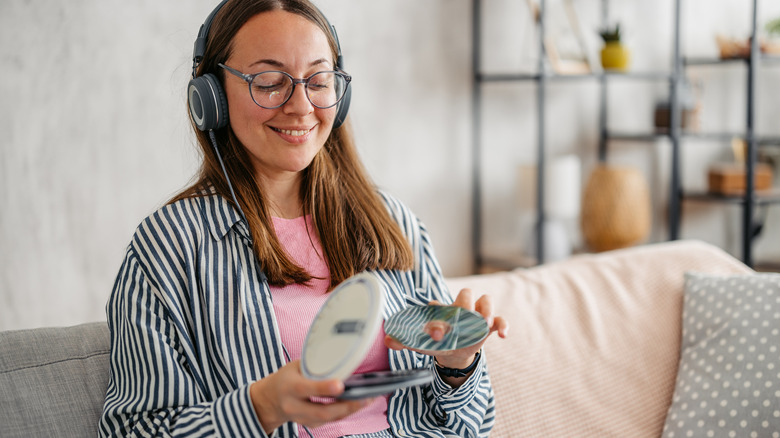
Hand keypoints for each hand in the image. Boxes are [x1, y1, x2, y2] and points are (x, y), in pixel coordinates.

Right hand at [249, 360, 371, 433]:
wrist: (270, 400)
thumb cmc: (286, 378)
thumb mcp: (295, 366)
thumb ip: (314, 365)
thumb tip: (340, 360)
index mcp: (289, 387)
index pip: (307, 388)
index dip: (324, 388)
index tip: (340, 385)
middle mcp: (294, 406)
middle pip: (321, 411)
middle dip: (345, 406)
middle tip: (365, 397)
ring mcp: (301, 418)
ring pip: (328, 418)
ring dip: (350, 410)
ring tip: (368, 399)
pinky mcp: (310, 424)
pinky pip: (330, 420)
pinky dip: (345, 412)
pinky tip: (358, 403)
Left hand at [384, 288, 507, 380]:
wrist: (455, 350)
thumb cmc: (437, 341)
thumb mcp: (421, 342)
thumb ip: (404, 341)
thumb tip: (387, 340)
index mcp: (443, 309)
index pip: (440, 306)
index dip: (437, 316)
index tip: (434, 333)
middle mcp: (460, 307)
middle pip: (465, 294)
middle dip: (463, 306)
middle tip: (460, 321)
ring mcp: (476, 315)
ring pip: (486, 300)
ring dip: (485, 308)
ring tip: (482, 322)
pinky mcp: (490, 325)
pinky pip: (501, 319)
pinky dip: (503, 324)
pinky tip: (502, 335)